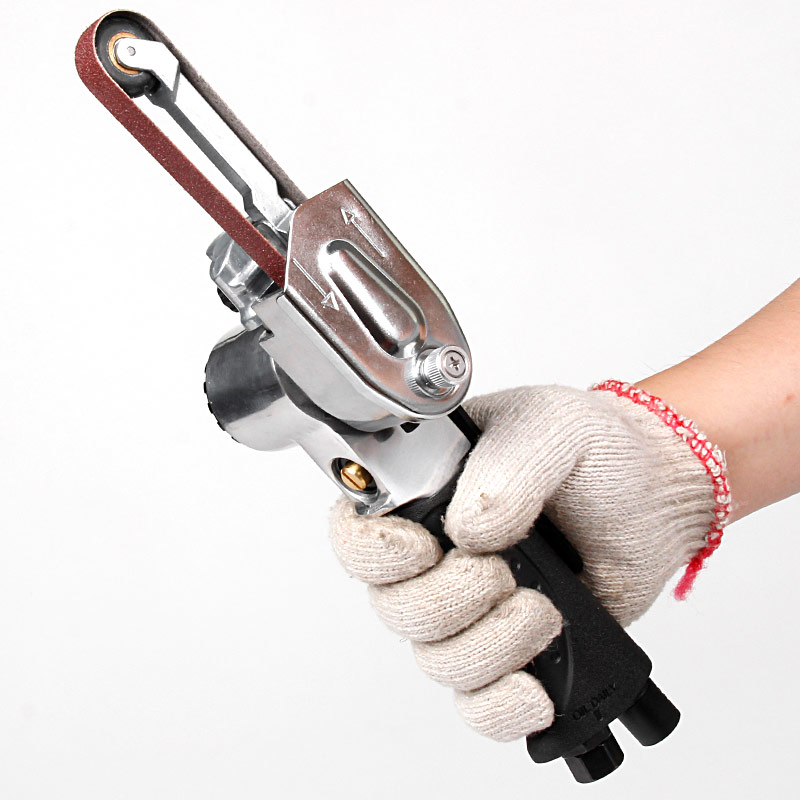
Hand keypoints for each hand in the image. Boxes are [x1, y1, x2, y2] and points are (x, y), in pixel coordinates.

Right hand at [329, 384, 719, 740]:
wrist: (652, 492)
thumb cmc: (595, 448)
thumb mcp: (550, 427)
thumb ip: (506, 469)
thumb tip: (470, 530)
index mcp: (425, 493)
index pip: (357, 535)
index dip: (376, 554)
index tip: (426, 549)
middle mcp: (437, 556)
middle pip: (395, 610)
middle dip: (451, 600)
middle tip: (502, 571)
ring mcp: (472, 608)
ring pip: (437, 661)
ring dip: (489, 647)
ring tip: (542, 609)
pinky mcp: (512, 649)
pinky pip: (479, 703)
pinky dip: (501, 705)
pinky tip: (535, 690)